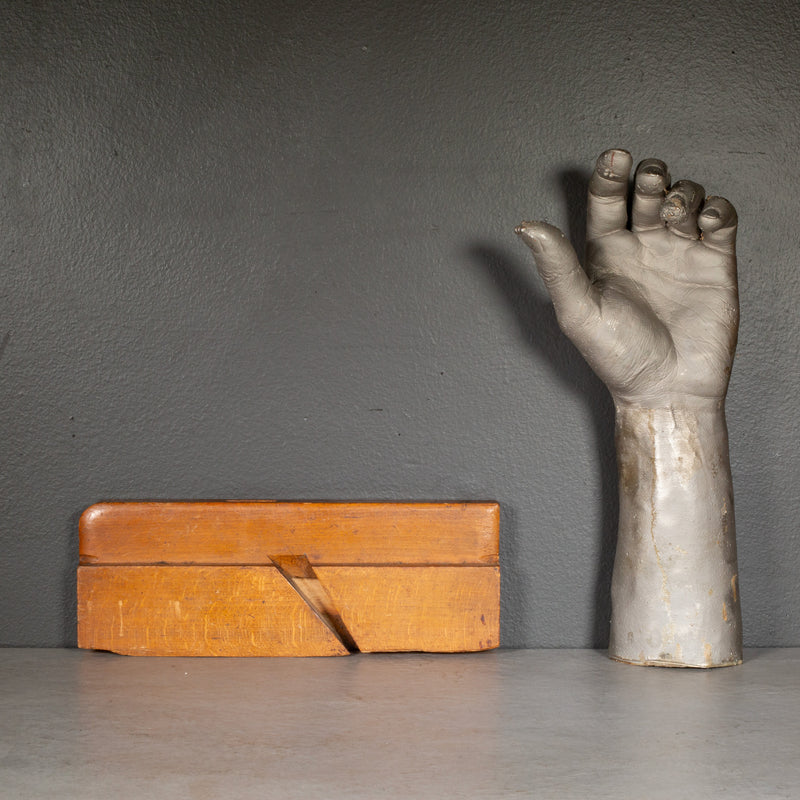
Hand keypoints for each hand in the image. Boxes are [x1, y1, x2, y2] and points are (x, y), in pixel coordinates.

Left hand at [516, 149, 737, 407]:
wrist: (667, 389)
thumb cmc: (618, 358)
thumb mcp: (578, 309)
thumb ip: (556, 265)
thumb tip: (525, 225)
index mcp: (605, 254)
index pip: (606, 200)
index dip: (610, 174)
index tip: (615, 157)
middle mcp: (641, 248)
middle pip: (647, 190)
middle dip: (649, 176)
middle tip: (649, 183)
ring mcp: (679, 253)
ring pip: (684, 197)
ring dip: (682, 191)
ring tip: (675, 212)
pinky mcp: (714, 263)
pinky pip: (720, 220)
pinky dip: (716, 209)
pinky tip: (705, 221)